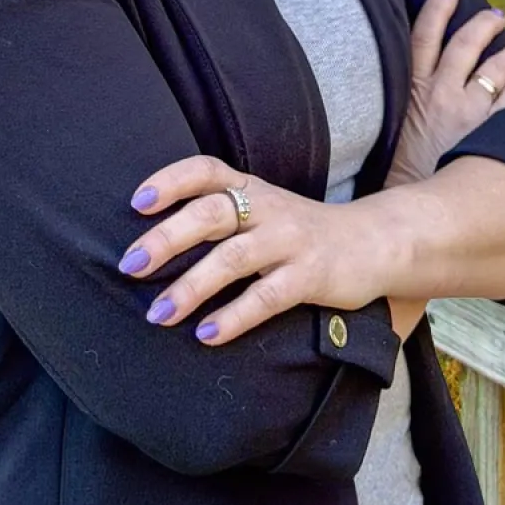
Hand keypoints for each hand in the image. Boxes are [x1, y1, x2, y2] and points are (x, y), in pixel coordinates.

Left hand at [118, 156, 390, 345]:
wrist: (374, 242)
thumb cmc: (298, 230)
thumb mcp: (260, 209)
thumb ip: (217, 214)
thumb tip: (150, 242)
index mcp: (249, 187)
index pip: (205, 170)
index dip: (170, 181)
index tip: (137, 202)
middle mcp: (266, 207)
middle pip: (209, 213)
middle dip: (166, 238)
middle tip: (129, 265)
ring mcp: (289, 240)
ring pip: (232, 258)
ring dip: (191, 287)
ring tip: (158, 314)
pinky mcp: (311, 276)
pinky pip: (267, 296)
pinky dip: (234, 316)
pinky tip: (207, 334)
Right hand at [384, 0, 504, 190]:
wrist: (413, 208)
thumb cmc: (399, 173)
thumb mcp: (387, 132)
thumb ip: (403, 109)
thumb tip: (412, 97)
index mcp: (411, 91)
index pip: (422, 37)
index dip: (435, 9)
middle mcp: (441, 94)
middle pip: (464, 45)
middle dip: (482, 25)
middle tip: (496, 15)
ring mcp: (468, 112)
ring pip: (494, 69)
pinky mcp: (490, 133)